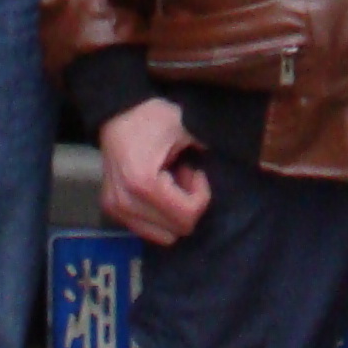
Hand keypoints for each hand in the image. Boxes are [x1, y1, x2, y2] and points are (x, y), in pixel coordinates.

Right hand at [98, 97, 209, 244]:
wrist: (116, 112)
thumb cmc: (151, 117)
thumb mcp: (184, 127)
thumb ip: (206, 148)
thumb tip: (234, 160)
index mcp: (142, 184)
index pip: (186, 217)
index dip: (201, 196)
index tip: (196, 171)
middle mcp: (125, 204)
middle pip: (176, 230)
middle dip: (188, 206)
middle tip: (184, 176)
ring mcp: (116, 210)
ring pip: (162, 236)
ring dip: (173, 214)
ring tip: (171, 183)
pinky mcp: (113, 211)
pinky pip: (147, 229)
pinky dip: (160, 216)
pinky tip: (160, 189)